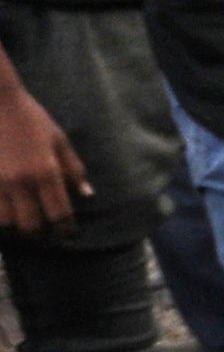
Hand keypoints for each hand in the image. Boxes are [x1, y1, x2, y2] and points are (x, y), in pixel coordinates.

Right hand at [0, 78, 78, 233]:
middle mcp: (21, 182)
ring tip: (24, 222)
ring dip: (17, 226)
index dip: (65, 229)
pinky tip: (7, 211)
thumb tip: (86, 194)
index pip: (59, 214)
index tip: (67, 233)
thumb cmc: (30, 118)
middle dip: (40, 233)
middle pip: (31, 225)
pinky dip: (0, 215)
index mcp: (46, 172)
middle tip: (45, 232)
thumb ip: (73, 169)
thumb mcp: (59, 140)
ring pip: (7, 222)